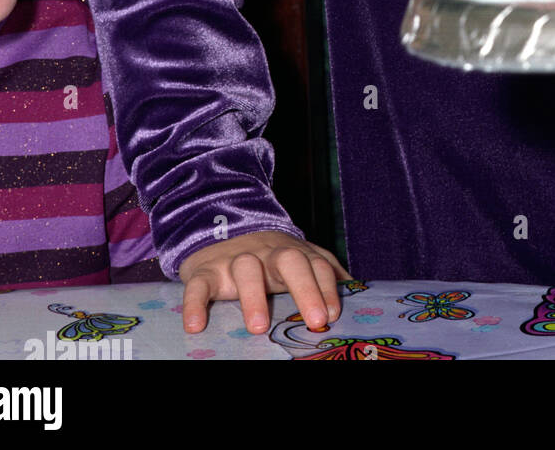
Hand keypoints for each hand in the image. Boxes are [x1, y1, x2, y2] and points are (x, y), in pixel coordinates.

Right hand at [178, 230, 350, 334]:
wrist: (222, 226)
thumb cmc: (269, 257)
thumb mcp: (299, 260)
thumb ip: (325, 272)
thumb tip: (360, 291)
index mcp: (294, 253)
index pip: (317, 264)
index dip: (328, 287)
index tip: (333, 314)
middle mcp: (268, 254)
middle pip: (290, 260)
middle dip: (305, 288)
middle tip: (316, 321)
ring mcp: (236, 260)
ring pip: (246, 268)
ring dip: (253, 296)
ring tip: (258, 328)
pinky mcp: (205, 271)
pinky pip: (198, 284)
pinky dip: (195, 304)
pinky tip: (195, 326)